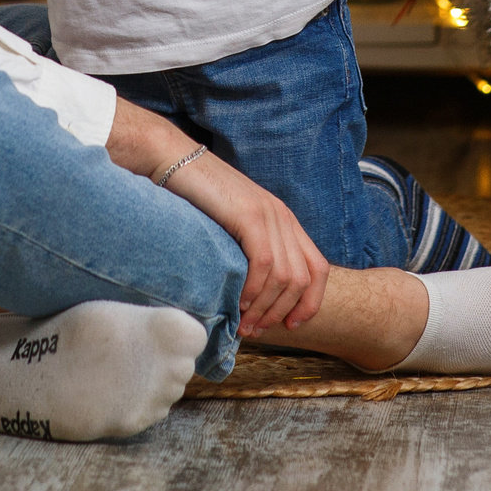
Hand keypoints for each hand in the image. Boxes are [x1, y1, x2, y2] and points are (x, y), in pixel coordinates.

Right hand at [106, 101, 329, 336]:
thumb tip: (253, 295)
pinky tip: (239, 302)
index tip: (290, 325)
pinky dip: (254, 290)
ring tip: (245, 324)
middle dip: (282, 312)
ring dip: (265, 309)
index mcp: (284, 219)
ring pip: (285, 277)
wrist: (172, 160)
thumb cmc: (195, 198)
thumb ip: (249, 249)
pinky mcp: (249, 215)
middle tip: (257, 331)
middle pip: (303, 279)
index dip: (310, 302)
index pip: (318, 268)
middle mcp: (282, 216)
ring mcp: (268, 214)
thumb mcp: (232, 226)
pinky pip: (264, 264)